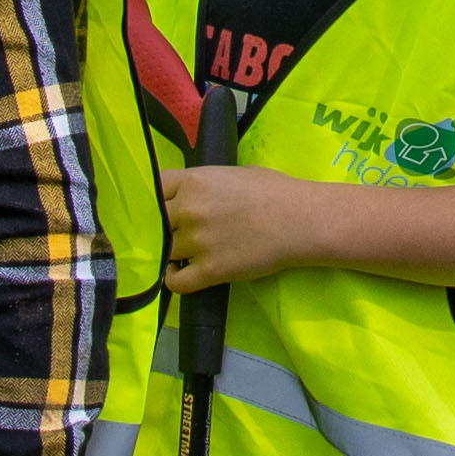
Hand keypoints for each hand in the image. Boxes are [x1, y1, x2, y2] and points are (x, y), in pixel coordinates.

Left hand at [157, 158, 327, 289]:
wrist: (301, 220)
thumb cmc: (274, 190)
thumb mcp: (234, 173)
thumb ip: (204, 184)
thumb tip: (191, 194)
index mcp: (194, 180)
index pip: (153, 188)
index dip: (155, 199)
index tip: (162, 206)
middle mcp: (189, 210)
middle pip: (154, 222)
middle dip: (161, 227)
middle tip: (172, 232)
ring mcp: (197, 241)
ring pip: (163, 252)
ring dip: (170, 253)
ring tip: (181, 254)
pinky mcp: (209, 270)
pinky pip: (175, 282)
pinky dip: (174, 279)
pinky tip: (182, 272)